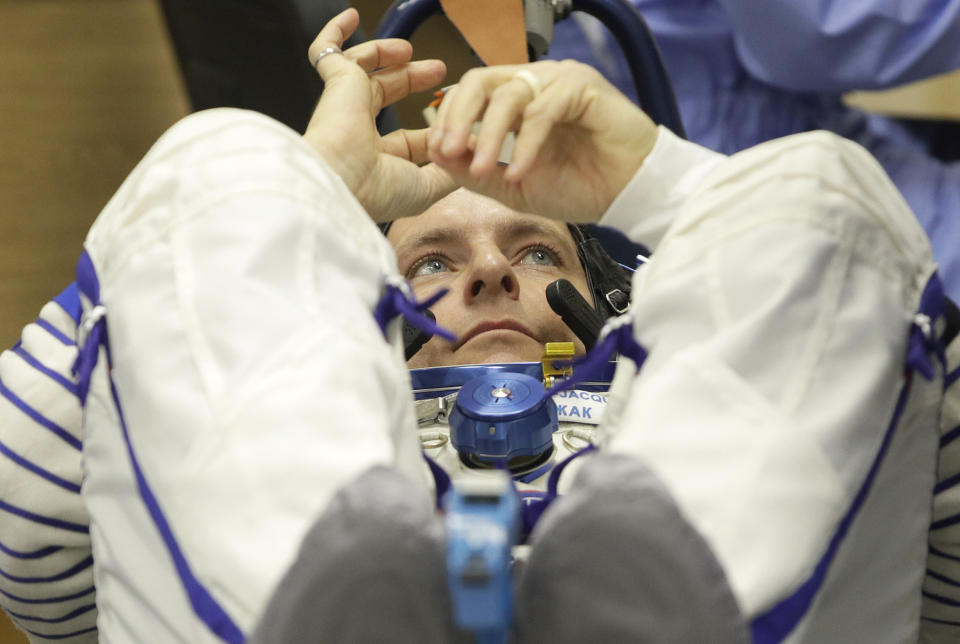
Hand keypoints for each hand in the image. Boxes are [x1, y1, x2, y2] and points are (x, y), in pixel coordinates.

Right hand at [304, 9, 455, 220]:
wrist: (342, 182)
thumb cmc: (377, 190)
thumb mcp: (425, 188)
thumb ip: (448, 175)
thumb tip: (467, 163)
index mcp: (377, 160)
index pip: (407, 140)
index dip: (431, 131)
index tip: (457, 125)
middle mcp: (358, 133)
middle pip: (387, 95)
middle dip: (413, 80)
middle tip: (439, 70)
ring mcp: (345, 106)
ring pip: (364, 70)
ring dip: (387, 55)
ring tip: (410, 50)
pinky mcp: (336, 83)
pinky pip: (326, 52)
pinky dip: (335, 32)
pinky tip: (350, 17)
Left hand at [426, 60, 658, 221]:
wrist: (629, 195)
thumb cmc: (580, 187)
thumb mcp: (515, 187)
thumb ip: (476, 172)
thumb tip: (435, 155)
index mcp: (517, 101)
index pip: (470, 93)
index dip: (448, 119)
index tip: (436, 153)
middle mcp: (535, 83)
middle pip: (480, 81)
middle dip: (457, 117)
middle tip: (445, 152)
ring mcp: (558, 81)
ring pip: (507, 95)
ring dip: (488, 136)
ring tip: (482, 172)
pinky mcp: (582, 87)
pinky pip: (542, 111)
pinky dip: (526, 145)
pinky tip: (520, 174)